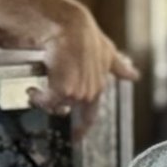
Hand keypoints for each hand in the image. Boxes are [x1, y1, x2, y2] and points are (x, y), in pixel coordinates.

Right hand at [32, 5, 137, 131]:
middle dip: (54, 104)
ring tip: (36, 88)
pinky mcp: (62, 89)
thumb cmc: (88, 37)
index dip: (82, 129)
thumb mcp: (107, 53)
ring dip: (44, 98)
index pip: (90, 116)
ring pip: (55, 105)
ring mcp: (76, 93)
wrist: (72, 28)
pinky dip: (37, 96)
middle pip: (67, 109)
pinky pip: (45, 100)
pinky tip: (32, 89)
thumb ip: (119, 67)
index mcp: (99, 88)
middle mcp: (89, 94)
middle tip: (43, 95)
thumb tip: (134, 75)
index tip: (76, 138)